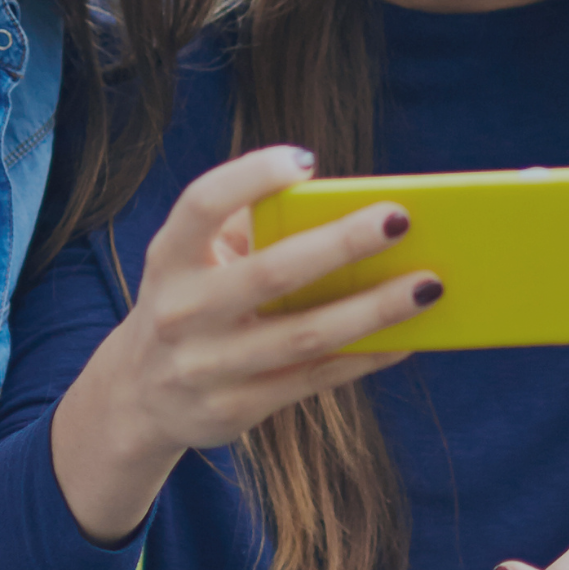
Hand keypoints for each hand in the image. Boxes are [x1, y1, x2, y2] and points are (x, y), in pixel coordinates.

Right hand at [51, 145, 440, 545]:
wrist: (139, 397)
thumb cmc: (194, 303)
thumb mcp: (195, 261)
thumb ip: (250, 230)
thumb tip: (348, 206)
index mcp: (170, 258)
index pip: (202, 204)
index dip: (251, 177)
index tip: (305, 161)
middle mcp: (183, 312)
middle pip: (271, 273)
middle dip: (341, 244)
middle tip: (401, 218)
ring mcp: (207, 367)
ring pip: (305, 336)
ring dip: (374, 309)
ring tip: (429, 285)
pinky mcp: (236, 408)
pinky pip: (315, 380)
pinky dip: (365, 356)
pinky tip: (409, 337)